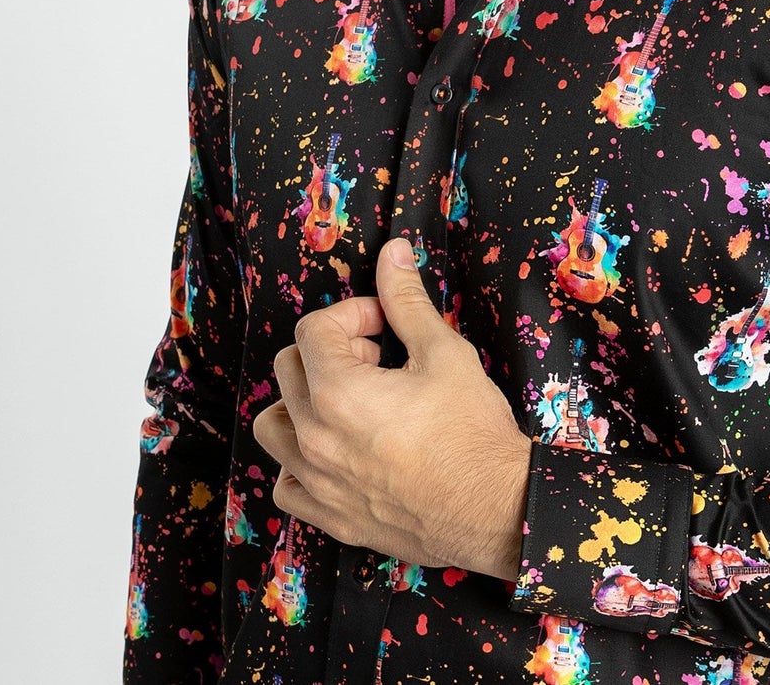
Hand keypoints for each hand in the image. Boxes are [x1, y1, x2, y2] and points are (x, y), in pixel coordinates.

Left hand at [252, 236, 532, 580]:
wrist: (495, 508)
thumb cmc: (472, 430)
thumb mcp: (443, 350)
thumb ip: (406, 299)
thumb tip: (392, 252)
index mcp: (337, 392)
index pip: (314, 329)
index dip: (353, 314)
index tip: (386, 323)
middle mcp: (314, 438)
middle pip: (288, 369)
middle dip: (330, 351)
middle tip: (377, 359)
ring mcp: (318, 483)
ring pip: (273, 427)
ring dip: (301, 402)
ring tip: (347, 401)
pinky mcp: (330, 518)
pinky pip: (286, 485)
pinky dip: (299, 463)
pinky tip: (338, 452)